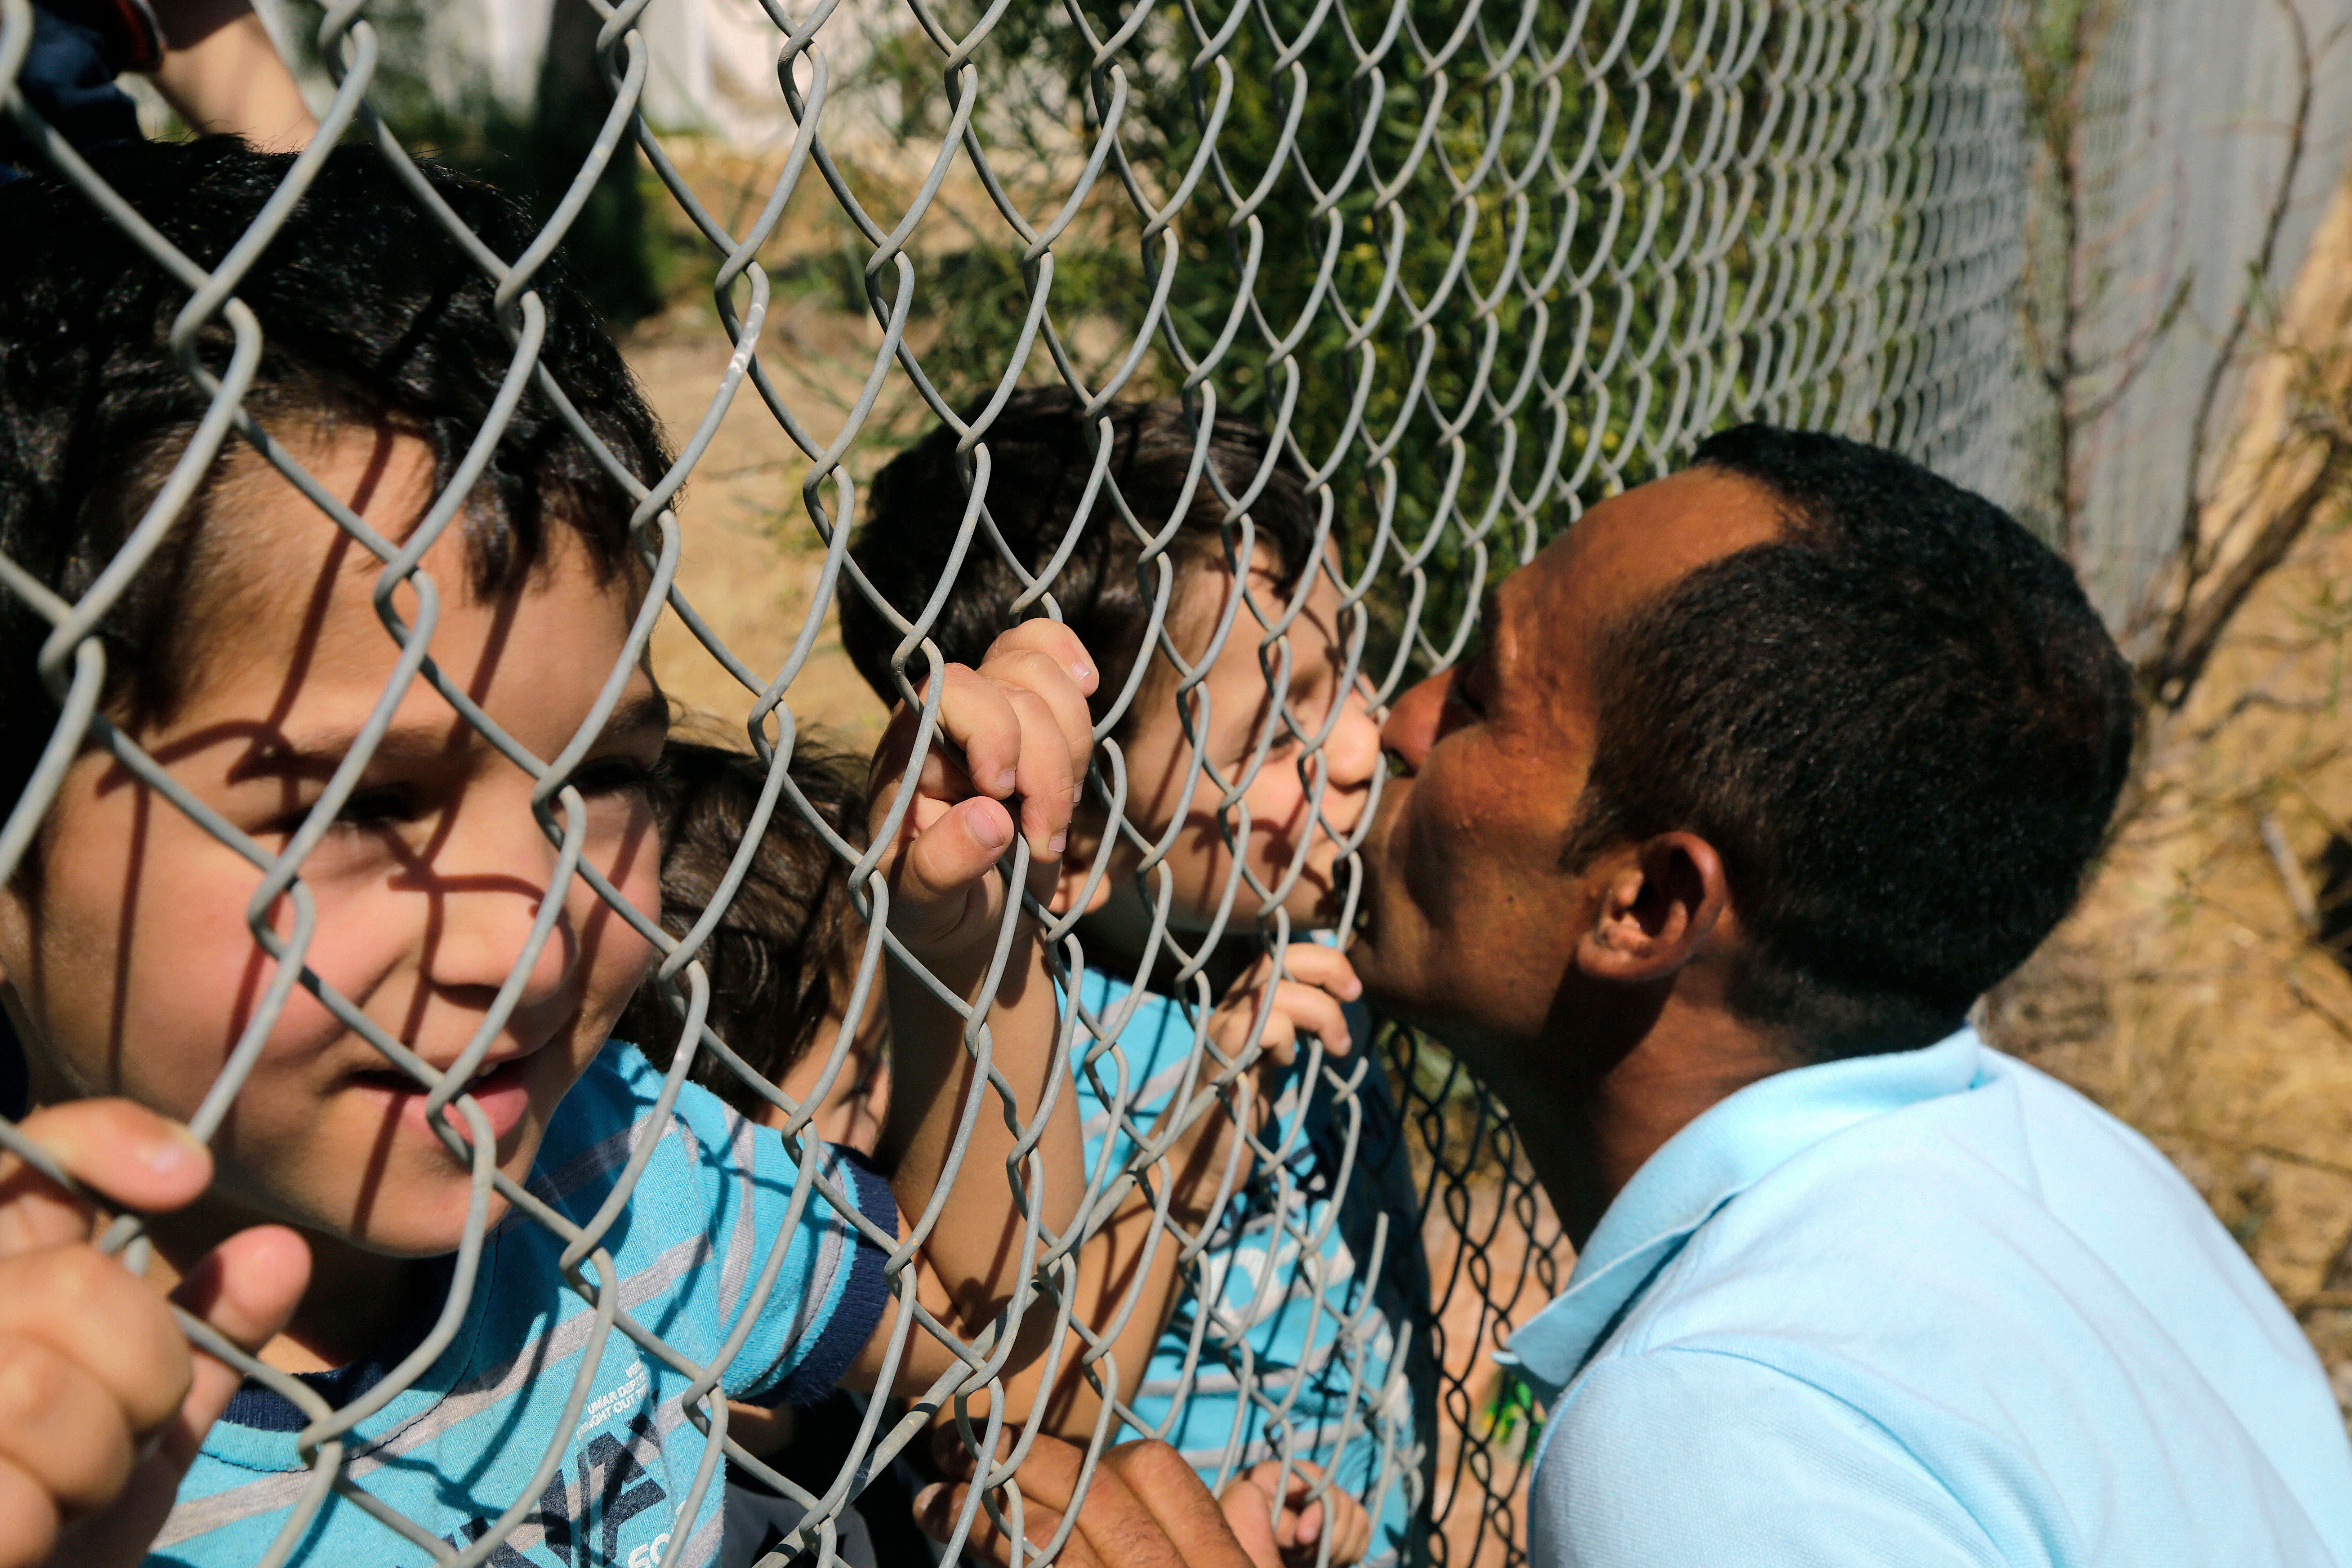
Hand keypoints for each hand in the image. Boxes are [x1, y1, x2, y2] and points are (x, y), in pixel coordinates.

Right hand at [0, 1100, 308, 1567]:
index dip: (108, 1139)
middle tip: (128, 1432)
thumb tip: (282, 1250)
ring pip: (35, 1390)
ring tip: (70, 1493)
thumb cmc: (71, 1512)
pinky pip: (5, 1495)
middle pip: (75, 1286)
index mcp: (2, 1274)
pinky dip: (37, 1527)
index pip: (35, 1155)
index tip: (191, 1175)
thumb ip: (208, 1336)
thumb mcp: (154, 1418)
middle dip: (144, 1374)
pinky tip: (25, 1538)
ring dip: (91, 1464)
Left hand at [866, 620, 1096, 972]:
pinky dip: (1075, 668)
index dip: (995, 732)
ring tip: (1057, 814)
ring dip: (1073, 749)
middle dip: (1048, 767)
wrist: (970, 917)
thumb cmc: (936, 908)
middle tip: (1042, 843)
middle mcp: (948, 714)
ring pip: (1050, 676)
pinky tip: (1089, 685)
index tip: (1004, 797)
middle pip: (1019, 686)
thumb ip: (942, 865)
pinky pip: (1053, 654)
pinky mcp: (1032, 712)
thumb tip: (991, 817)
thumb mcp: (924, 905)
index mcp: (909, 747)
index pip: (954, 690)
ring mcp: (993, 706)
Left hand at [917, 1432, 1261, 1567]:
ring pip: (1047, 1540)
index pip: (1155, 1471)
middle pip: (1093, 1493)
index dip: (1094, 1454)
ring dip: (979, 1512)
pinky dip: (990, 1551)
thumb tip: (1247, 1494)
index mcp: (1221, 1566)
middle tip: (960, 1452)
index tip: (1043, 1455)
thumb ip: (1251, 1548)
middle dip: (1022, 1463)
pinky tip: (951, 1538)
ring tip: (931, 1500)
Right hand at [1162, 944, 1360, 1223]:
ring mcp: (1220, 1034)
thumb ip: (1293, 1031)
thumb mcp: (1270, 1063)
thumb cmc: (1234, 1117)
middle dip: (1327, 966)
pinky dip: (1287, 1038)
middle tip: (1352, 998)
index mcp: (1242, 1006)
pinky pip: (1262, 1025)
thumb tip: (1337, 1007)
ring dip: (1320, 1010)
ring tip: (1334, 1046)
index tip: (1351, 991)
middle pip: (1278, 956)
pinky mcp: (1221, 1063)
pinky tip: (1286, 1064)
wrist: (1190, 1166)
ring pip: (1275, 987)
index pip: (1282, 954)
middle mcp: (1228, 1010)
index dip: (1323, 959)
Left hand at [1224, 1459, 1371, 1567]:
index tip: (1302, 1538)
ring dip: (1338, 1546)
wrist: (1243, 1544)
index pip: (1321, 1482)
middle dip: (1327, 1535)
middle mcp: (1313, 1484)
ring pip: (1357, 1518)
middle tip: (1302, 1554)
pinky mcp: (1340, 1524)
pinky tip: (1327, 1560)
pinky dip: (1350, 1550)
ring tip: (1310, 1559)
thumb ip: (1273, 1516)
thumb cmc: (1237, 1521)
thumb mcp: (1243, 1511)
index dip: (1319, 1511)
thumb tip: (1302, 1533)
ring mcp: (1329, 1503)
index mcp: (1288, 1473)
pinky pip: (1362, 1531)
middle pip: (1344, 1503)